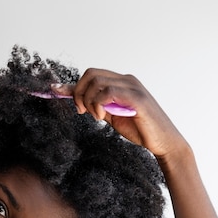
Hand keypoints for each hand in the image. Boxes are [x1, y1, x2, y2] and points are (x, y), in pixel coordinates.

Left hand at [51, 69, 186, 158]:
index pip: (92, 74)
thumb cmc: (140, 129)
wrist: (164, 142)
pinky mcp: (137, 99)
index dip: (72, 83)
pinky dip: (98, 104)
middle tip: (82, 111)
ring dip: (89, 100)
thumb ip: (97, 106)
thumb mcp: (112, 116)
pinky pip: (108, 92)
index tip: (54, 90)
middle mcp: (127, 80)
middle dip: (79, 93)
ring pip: (97, 82)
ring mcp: (133, 87)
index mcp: (121, 82)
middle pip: (91, 74)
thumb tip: (77, 101)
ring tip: (95, 116)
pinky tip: (101, 116)